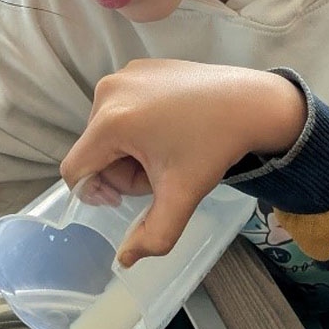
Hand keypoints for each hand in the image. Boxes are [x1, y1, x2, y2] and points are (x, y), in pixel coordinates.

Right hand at [61, 60, 306, 265]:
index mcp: (111, 122)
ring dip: (131, 150)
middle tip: (162, 173)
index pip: (76, 170)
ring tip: (169, 149)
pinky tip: (172, 127)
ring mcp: (125, 74)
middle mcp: (109, 91)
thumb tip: (124, 261)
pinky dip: (140, 124)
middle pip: (94, 151)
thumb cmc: (215, 147)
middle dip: (122, 171)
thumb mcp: (182, 196)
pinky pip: (123, 107)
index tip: (127, 198)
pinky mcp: (140, 67)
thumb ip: (153, 235)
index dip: (97, 192)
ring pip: (108, 130)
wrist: (252, 104)